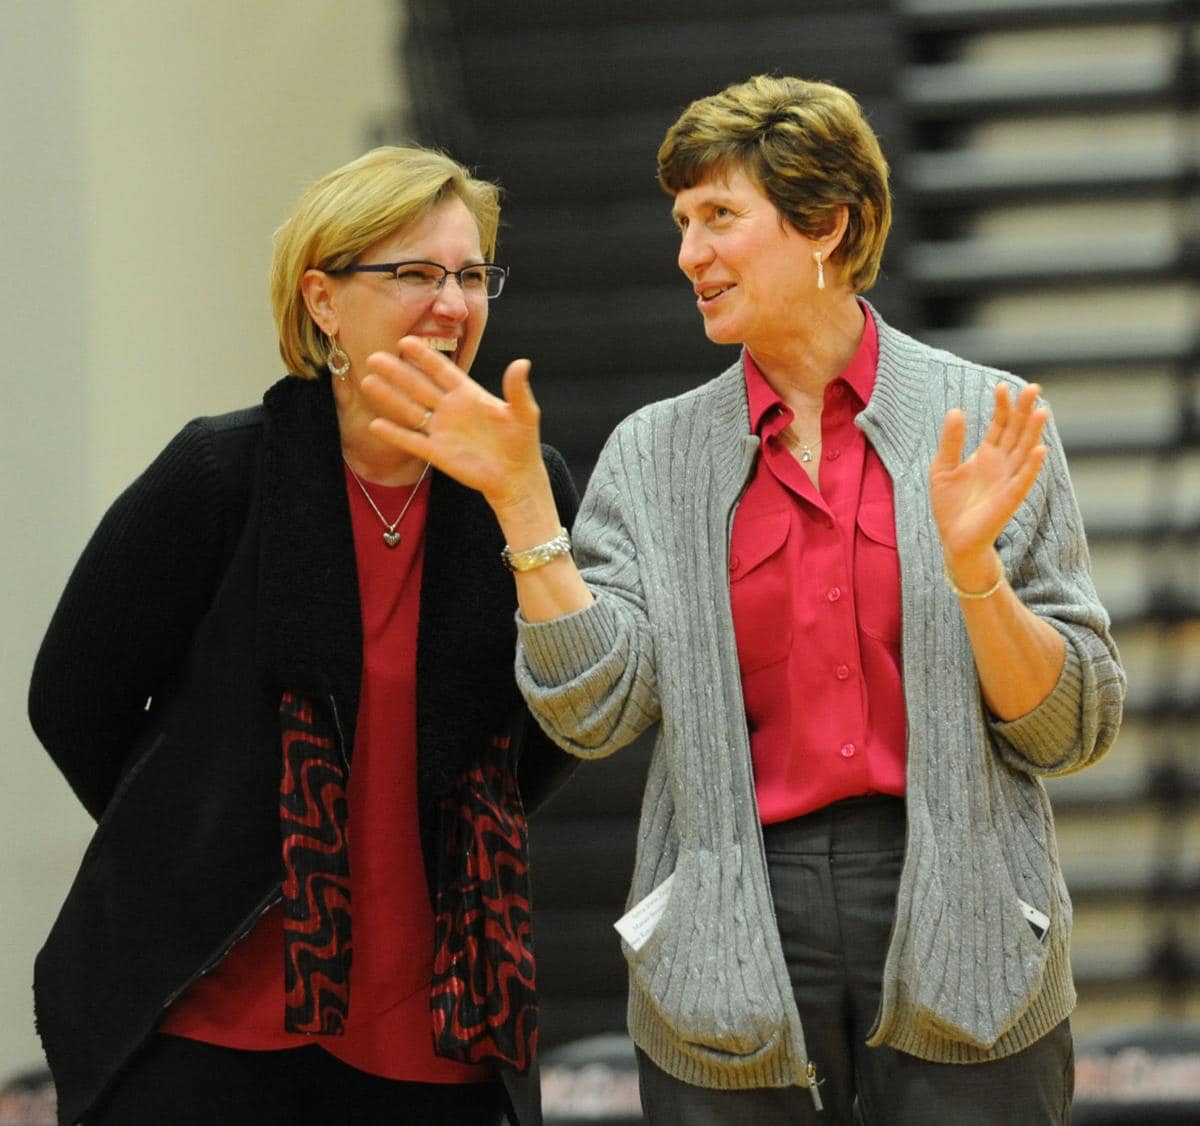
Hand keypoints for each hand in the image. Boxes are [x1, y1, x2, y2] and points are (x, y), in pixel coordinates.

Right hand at [360, 337, 550, 515]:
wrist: (515, 477)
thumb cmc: (522, 443)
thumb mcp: (524, 414)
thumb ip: (518, 390)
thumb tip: (522, 363)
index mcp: (469, 395)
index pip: (442, 371)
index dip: (424, 357)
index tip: (405, 342)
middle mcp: (451, 409)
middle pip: (419, 386)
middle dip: (397, 372)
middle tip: (375, 357)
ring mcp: (441, 430)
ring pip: (410, 410)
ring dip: (389, 397)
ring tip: (367, 382)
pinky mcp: (436, 453)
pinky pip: (411, 440)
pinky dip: (394, 433)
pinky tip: (375, 424)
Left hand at [929, 382, 1048, 587]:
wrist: (953, 538)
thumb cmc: (949, 505)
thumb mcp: (942, 468)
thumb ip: (950, 442)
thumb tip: (955, 410)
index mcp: (987, 454)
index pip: (999, 424)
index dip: (1002, 406)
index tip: (1002, 387)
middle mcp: (1002, 464)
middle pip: (1017, 432)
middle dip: (1025, 411)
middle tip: (1033, 388)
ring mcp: (1009, 480)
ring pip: (1025, 451)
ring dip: (1034, 433)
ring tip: (1042, 411)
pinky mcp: (1010, 499)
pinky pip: (1024, 480)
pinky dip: (1032, 466)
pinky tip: (1039, 450)